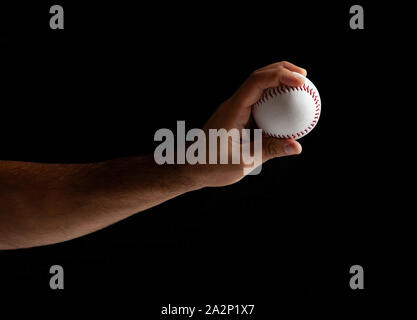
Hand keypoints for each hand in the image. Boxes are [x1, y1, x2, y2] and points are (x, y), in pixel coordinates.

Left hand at [187, 61, 306, 188]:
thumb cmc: (212, 166)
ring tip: (299, 86)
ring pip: (257, 86)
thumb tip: (297, 146)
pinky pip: (257, 102)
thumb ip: (270, 150)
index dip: (280, 75)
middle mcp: (233, 105)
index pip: (257, 82)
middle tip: (305, 76)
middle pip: (258, 76)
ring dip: (277, 81)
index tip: (301, 79)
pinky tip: (286, 108)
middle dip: (281, 70)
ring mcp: (234, 110)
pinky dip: (272, 99)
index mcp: (233, 110)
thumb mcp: (243, 161)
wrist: (190, 168)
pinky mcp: (236, 117)